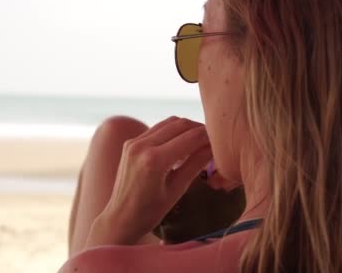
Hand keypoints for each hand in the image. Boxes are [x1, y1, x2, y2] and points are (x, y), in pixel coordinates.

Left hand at [85, 116, 211, 246]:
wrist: (120, 218)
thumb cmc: (150, 212)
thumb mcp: (177, 190)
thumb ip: (196, 164)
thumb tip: (215, 147)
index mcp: (154, 160)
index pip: (191, 138)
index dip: (209, 136)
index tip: (221, 141)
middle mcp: (142, 145)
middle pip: (180, 124)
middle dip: (199, 129)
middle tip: (213, 140)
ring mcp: (134, 142)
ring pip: (169, 122)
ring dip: (187, 128)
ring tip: (200, 141)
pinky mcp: (130, 142)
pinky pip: (157, 129)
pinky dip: (173, 131)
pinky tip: (182, 144)